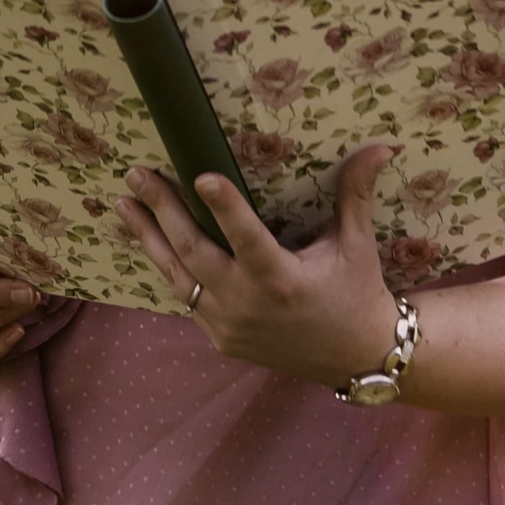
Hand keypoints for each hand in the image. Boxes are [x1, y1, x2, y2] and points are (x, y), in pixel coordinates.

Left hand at [117, 144, 403, 389]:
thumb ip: (356, 193)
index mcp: (282, 279)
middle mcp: (248, 304)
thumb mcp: (357, 243)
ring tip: (123, 205)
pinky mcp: (220, 338)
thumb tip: (381, 146)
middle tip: (137, 176)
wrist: (355, 358)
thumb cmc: (357, 291)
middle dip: (161, 210)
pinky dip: (167, 268)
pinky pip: (187, 299)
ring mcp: (229, 325)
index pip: (246, 237)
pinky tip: (149, 240)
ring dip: (149, 238)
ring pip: (178, 276)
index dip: (225, 207)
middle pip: (194, 251)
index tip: (201, 176)